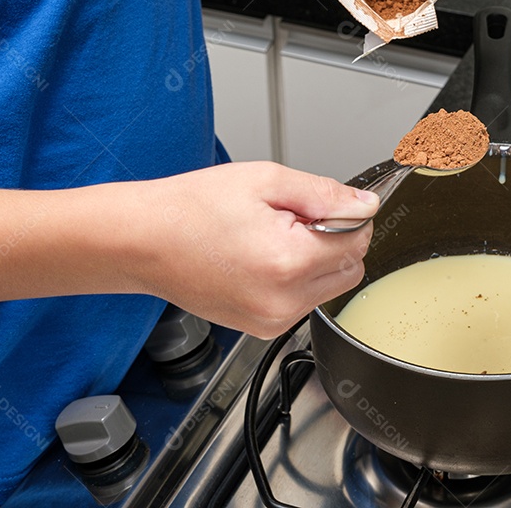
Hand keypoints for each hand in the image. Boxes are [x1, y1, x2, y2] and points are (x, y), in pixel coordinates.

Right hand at [137, 162, 377, 337]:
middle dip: (335, 241)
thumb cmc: (192, 208)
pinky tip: (262, 260)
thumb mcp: (266, 181)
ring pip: (330, 288)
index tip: (322, 206)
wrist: (143, 241)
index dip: (347, 217)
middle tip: (294, 221)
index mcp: (289, 261)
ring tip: (272, 240)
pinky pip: (303, 302)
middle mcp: (284, 300)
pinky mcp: (262, 328)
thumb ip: (325, 194)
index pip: (358, 241)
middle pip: (350, 270)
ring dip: (317, 262)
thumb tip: (366, 206)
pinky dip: (296, 280)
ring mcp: (272, 320)